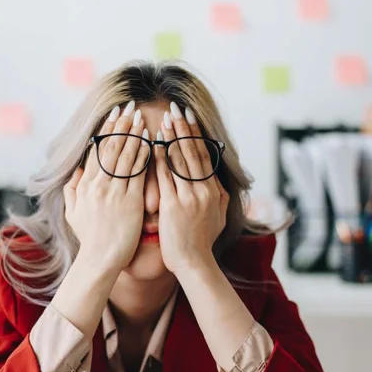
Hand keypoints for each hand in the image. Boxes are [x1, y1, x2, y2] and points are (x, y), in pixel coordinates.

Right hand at [64, 102, 147, 275]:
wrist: (100, 260)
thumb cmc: (90, 238)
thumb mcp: (73, 212)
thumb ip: (72, 189)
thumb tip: (77, 171)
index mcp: (85, 185)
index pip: (96, 149)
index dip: (107, 129)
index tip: (115, 114)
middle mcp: (98, 185)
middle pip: (111, 147)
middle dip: (122, 124)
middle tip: (130, 106)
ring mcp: (114, 192)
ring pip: (125, 155)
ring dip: (134, 133)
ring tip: (142, 116)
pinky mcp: (130, 202)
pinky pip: (139, 173)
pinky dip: (145, 155)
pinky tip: (152, 141)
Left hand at [155, 103, 228, 275]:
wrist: (193, 263)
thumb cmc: (203, 242)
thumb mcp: (218, 216)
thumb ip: (219, 196)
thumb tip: (219, 181)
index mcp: (213, 190)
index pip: (204, 155)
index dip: (196, 134)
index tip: (188, 116)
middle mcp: (203, 190)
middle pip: (192, 152)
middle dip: (182, 128)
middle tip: (175, 108)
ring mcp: (188, 197)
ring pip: (179, 160)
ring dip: (170, 137)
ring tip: (163, 118)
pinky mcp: (172, 206)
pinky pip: (164, 177)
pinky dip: (159, 159)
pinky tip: (152, 144)